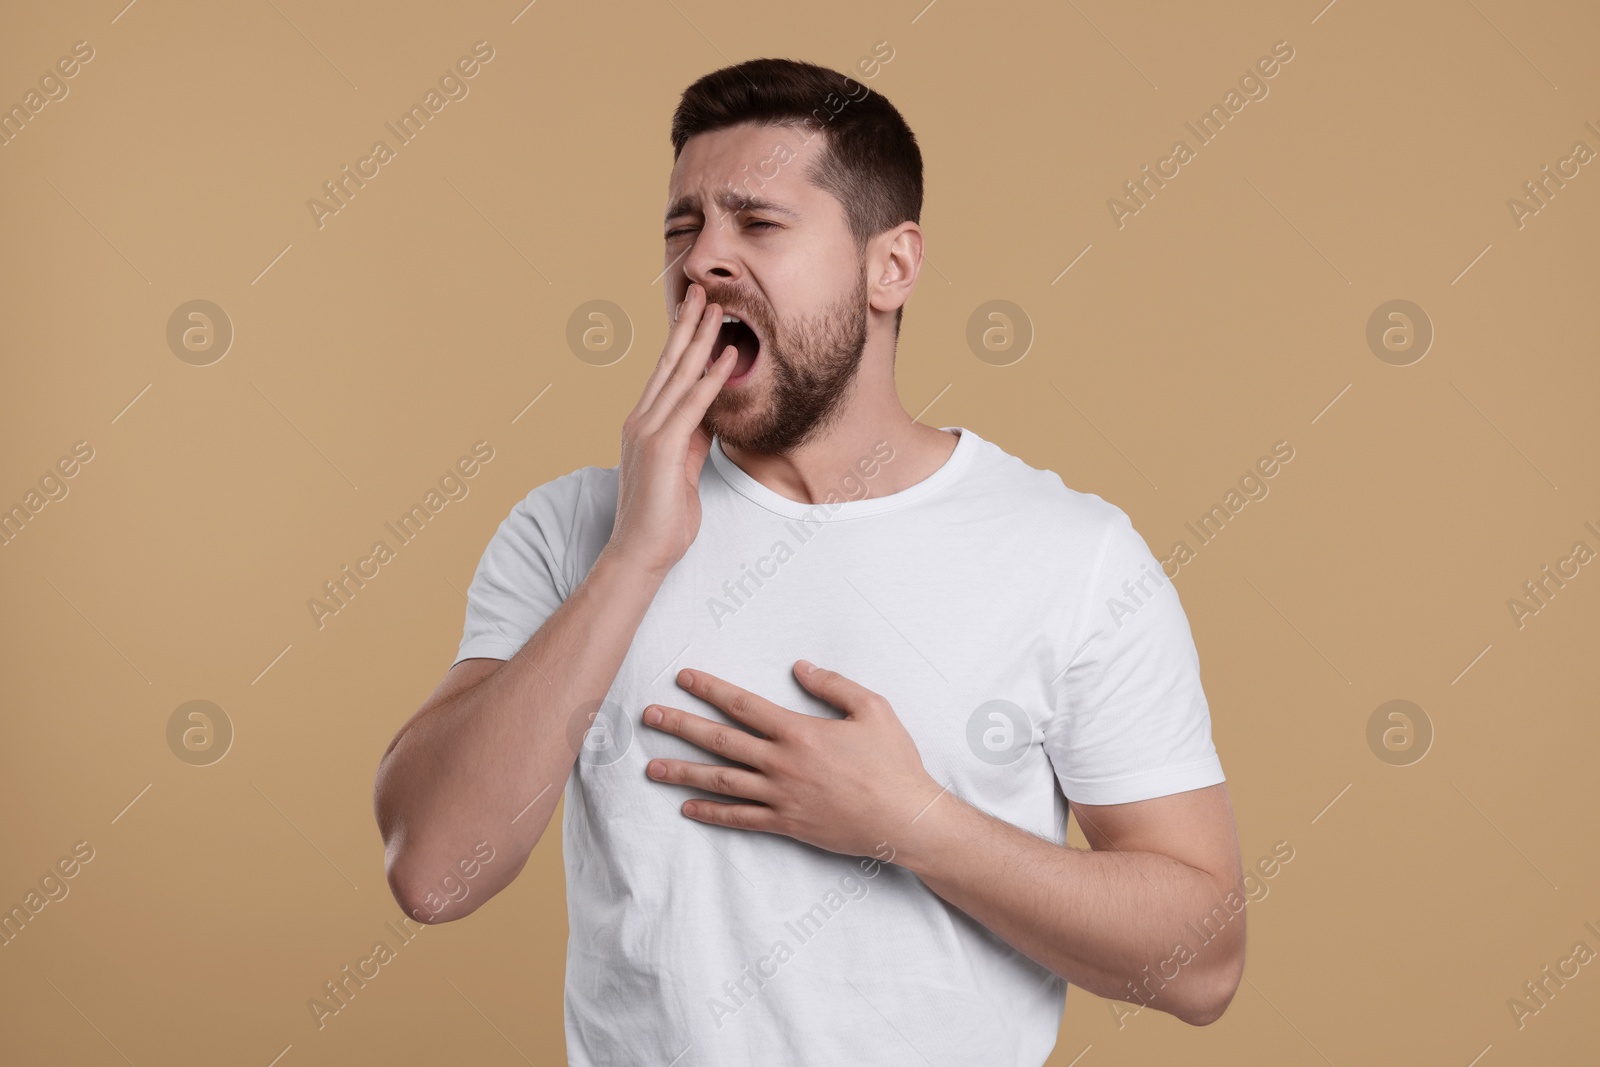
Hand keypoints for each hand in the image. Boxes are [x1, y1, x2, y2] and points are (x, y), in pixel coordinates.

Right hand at [606, 281, 741, 577]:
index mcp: (643, 423)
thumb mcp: (684, 466)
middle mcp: (641, 420)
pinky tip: (727, 356)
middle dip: (687, 325)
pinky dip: (711, 377)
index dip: (681, 339)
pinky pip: (692, 404)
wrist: (640, 552)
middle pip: (668, 362)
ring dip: (701, 339)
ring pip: (679, 374)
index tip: (695, 312)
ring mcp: (648, 431)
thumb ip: (693, 436)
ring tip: (719, 309)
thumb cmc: (663, 516)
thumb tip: (711, 411)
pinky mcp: (662, 447)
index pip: (665, 372)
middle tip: (702, 291)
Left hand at [641, 660, 943, 858]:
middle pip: (719, 741)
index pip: (742, 705)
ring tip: (651, 769)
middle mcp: (781, 764)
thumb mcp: (873, 709)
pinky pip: (740, 818)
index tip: (683, 678)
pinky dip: (711, 814)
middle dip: (680, 726)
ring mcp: (780, 797)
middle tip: (649, 717)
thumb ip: (833, 684)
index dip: (710, 689)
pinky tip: (687, 809)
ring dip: (683, 773)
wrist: (906, 818)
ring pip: (721, 782)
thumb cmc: (893, 762)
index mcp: (798, 732)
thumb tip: (800, 667)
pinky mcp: (786, 824)